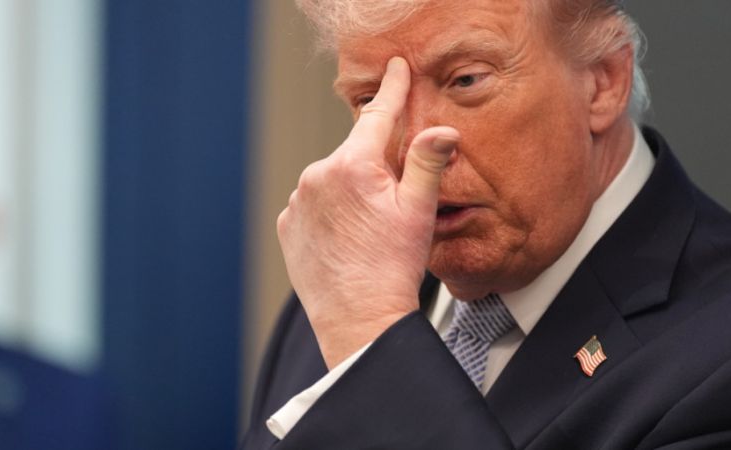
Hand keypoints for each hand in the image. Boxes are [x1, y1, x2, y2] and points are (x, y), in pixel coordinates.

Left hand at [277, 57, 459, 368]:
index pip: (378, 116)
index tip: (396, 67)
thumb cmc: (392, 267)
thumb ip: (427, 163)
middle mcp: (316, 176)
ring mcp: (297, 201)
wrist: (358, 319)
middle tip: (394, 199)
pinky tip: (347, 236)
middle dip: (375, 163)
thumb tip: (443, 130)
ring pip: (332, 178)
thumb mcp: (419, 212)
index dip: (392, 89)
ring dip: (350, 188)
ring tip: (368, 228)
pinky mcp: (287, 224)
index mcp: (353, 166)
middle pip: (355, 152)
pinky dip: (329, 209)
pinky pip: (312, 203)